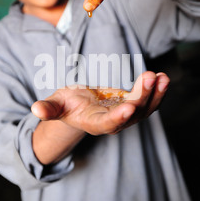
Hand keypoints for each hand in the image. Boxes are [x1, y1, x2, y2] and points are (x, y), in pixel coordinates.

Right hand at [31, 71, 169, 135]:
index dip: (118, 118)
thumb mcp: (55, 105)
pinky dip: (157, 91)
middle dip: (142, 97)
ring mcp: (125, 115)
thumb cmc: (65, 106)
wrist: (79, 108)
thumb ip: (48, 109)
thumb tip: (35, 109)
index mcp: (94, 123)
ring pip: (145, 109)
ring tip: (162, 77)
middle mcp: (113, 122)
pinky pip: (148, 101)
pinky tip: (164, 77)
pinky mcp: (132, 105)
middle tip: (150, 77)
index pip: (107, 124)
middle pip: (131, 114)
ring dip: (155, 94)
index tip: (130, 108)